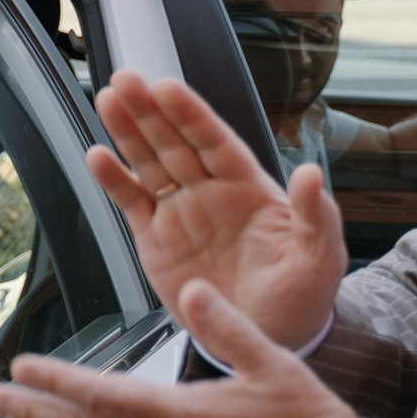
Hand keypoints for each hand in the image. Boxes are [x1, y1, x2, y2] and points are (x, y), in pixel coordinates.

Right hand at [86, 69, 347, 347]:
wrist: (265, 338)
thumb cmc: (300, 297)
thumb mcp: (319, 259)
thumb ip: (316, 216)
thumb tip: (311, 174)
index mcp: (248, 188)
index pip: (215, 141)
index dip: (190, 114)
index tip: (167, 87)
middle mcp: (210, 192)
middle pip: (174, 142)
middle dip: (149, 110)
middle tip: (125, 79)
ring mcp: (180, 212)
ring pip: (148, 162)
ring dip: (127, 131)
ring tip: (107, 100)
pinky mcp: (155, 238)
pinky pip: (131, 201)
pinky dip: (113, 179)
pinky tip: (97, 156)